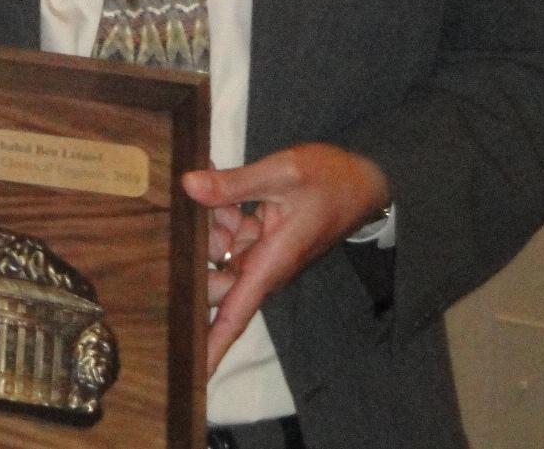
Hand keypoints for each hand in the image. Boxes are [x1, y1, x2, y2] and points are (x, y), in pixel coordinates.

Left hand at [184, 144, 389, 374]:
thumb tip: (188, 186)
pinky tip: (212, 181)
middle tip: (180, 217)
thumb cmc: (331, 181)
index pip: (235, 315)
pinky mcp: (259, 238)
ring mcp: (260, 253)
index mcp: (271, 264)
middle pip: (213, 280)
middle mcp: (264, 267)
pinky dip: (218, 211)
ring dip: (206, 223)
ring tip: (205, 185)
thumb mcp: (283, 174)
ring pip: (215, 252)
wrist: (363, 179)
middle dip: (192, 254)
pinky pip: (227, 233)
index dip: (210, 344)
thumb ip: (235, 183)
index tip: (189, 370)